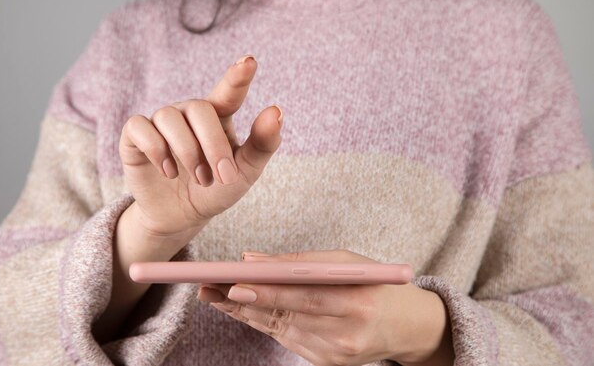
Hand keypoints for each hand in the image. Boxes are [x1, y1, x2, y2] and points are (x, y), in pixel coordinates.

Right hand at [118, 54, 282, 245]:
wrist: (181, 216)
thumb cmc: (216, 188)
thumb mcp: (246, 171)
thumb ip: (262, 143)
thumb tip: (276, 110)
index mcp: (219, 115)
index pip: (229, 91)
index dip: (237, 77)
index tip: (250, 62)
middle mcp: (188, 112)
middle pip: (199, 109)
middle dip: (213, 145)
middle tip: (222, 176)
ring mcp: (161, 122)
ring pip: (169, 118)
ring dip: (188, 152)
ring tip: (201, 179)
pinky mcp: (135, 136)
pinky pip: (139, 127)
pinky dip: (156, 150)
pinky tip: (168, 171)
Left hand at [197, 250, 453, 365]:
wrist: (405, 327)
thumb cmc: (375, 286)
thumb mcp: (347, 263)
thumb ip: (301, 262)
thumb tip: (254, 260)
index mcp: (357, 302)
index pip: (304, 297)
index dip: (267, 293)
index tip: (234, 285)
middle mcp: (346, 334)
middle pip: (285, 317)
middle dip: (244, 303)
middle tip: (210, 289)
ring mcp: (335, 354)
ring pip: (279, 330)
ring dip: (245, 313)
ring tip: (215, 296)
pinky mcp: (326, 363)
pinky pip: (288, 339)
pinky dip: (264, 322)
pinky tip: (242, 309)